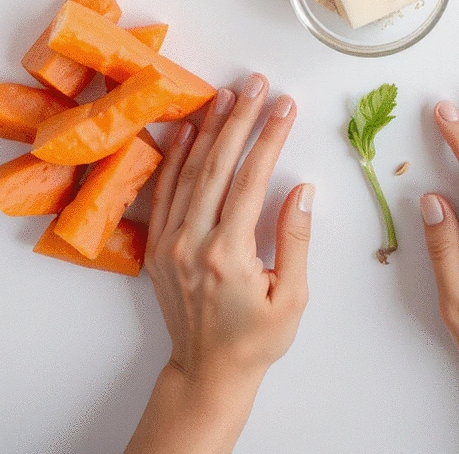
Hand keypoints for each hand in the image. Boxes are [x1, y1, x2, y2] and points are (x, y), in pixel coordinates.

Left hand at [126, 74, 312, 453]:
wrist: (208, 373)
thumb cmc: (256, 340)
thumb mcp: (292, 297)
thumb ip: (294, 240)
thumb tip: (300, 189)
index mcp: (228, 255)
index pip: (251, 179)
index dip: (270, 137)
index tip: (286, 106)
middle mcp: (192, 243)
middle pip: (218, 165)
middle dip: (241, 119)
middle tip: (258, 84)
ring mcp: (170, 243)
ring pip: (189, 172)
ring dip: (211, 128)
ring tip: (229, 95)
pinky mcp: (158, 247)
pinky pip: (165, 191)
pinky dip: (177, 157)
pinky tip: (191, 130)